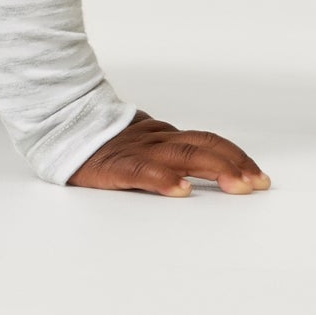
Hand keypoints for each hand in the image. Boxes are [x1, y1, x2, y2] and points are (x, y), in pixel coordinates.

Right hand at [66, 110, 271, 196]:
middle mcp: (154, 140)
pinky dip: (163, 180)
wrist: (57, 124)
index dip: (235, 156)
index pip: (207, 141)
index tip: (258, 176)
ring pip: (181, 155)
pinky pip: (142, 171)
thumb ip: (165, 154)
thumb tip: (199, 171)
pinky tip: (181, 190)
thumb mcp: (139, 145)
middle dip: (234, 164)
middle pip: (202, 146)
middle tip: (257, 184)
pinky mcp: (113, 166)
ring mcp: (136, 150)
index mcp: (162, 136)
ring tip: (236, 186)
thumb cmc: (98, 142)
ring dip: (213, 170)